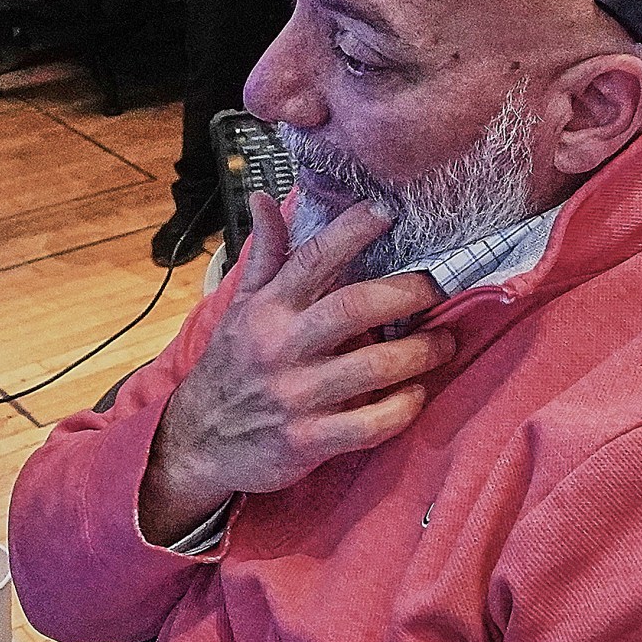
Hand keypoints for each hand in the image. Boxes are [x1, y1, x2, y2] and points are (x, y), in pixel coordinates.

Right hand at [139, 195, 452, 543]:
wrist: (197, 442)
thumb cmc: (230, 367)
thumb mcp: (241, 308)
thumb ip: (264, 256)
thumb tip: (264, 199)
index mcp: (268, 309)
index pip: (313, 259)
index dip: (352, 231)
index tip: (388, 210)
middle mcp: (281, 347)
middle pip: (355, 308)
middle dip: (408, 293)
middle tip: (439, 287)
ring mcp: (296, 396)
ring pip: (374, 367)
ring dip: (420, 352)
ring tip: (444, 342)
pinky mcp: (308, 441)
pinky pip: (371, 424)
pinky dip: (404, 407)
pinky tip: (417, 393)